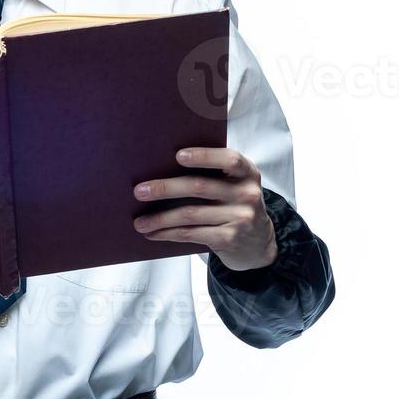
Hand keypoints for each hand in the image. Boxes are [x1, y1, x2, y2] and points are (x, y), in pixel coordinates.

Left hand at [132, 147, 277, 270]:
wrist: (259, 243)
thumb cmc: (235, 205)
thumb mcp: (235, 185)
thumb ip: (213, 174)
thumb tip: (162, 168)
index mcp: (247, 172)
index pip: (229, 159)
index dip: (204, 156)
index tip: (178, 155)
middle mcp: (246, 193)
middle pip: (199, 187)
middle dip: (165, 188)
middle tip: (139, 191)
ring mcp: (239, 217)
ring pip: (190, 214)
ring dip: (160, 218)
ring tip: (139, 222)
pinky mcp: (229, 238)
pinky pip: (191, 233)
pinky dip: (168, 234)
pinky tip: (153, 233)